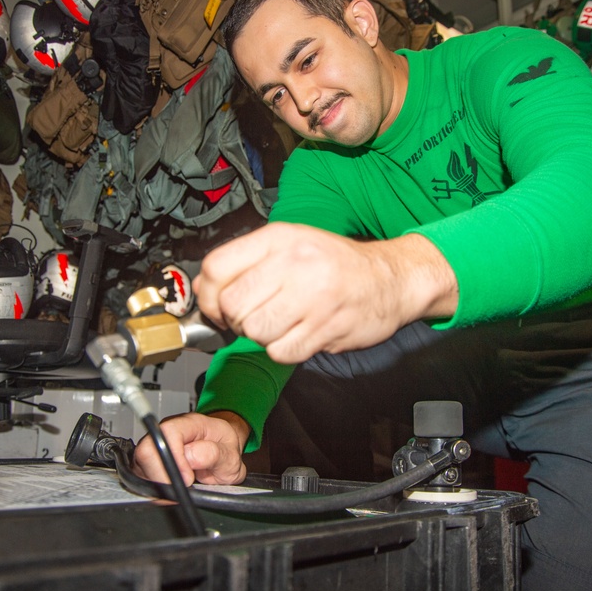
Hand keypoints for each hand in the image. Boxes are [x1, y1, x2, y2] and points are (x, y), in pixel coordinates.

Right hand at [132, 411, 249, 486]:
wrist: (223, 453)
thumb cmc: (225, 450)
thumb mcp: (231, 455)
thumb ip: (213, 454)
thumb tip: (189, 457)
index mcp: (189, 424)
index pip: (166, 435)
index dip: (173, 460)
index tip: (188, 479)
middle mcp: (167, 432)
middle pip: (146, 452)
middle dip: (164, 477)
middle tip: (186, 485)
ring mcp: (155, 446)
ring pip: (141, 468)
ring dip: (162, 484)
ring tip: (185, 484)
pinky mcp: (148, 463)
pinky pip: (143, 478)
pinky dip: (157, 489)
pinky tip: (175, 487)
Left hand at [192, 222, 457, 362]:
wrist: (390, 280)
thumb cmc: (335, 265)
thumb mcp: (288, 247)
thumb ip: (244, 264)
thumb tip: (201, 289)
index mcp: (279, 238)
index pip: (217, 267)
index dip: (209, 295)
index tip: (218, 306)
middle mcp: (294, 263)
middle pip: (233, 305)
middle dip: (236, 320)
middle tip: (255, 316)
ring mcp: (313, 296)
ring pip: (255, 332)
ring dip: (262, 336)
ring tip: (283, 323)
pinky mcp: (326, 328)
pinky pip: (281, 352)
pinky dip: (285, 350)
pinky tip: (301, 334)